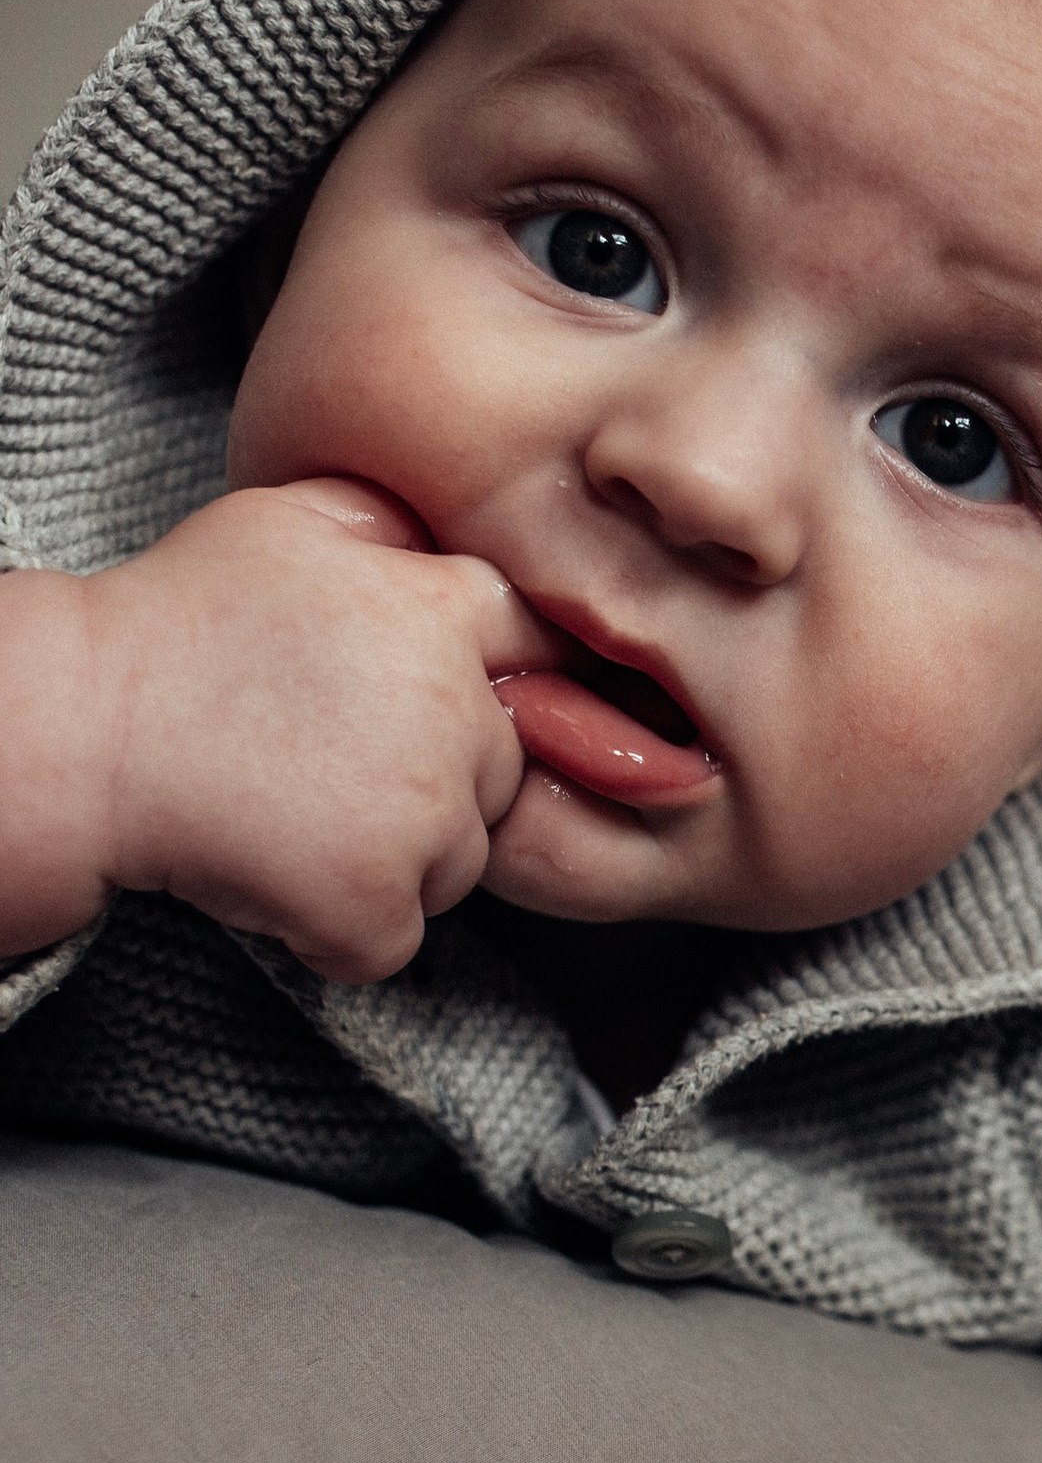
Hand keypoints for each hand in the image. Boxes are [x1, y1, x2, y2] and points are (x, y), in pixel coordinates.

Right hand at [1, 478, 540, 981]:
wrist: (81, 731)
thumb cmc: (171, 623)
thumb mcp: (283, 524)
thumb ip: (385, 526)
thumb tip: (442, 538)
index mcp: (440, 613)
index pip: (538, 649)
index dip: (494, 681)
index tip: (437, 707)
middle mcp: (454, 713)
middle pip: (501, 772)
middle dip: (437, 781)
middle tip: (328, 766)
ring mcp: (423, 814)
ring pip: (457, 862)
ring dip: (394, 860)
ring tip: (296, 816)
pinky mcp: (376, 898)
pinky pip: (396, 939)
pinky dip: (342, 931)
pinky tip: (278, 877)